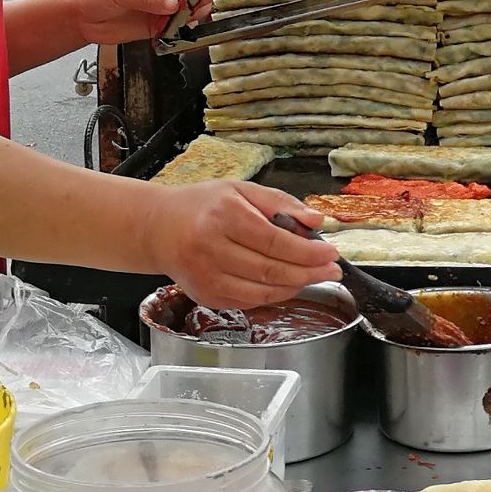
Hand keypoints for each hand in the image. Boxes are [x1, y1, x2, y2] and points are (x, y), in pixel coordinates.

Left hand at [62, 0, 209, 43]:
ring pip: (189, 7)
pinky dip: (181, 28)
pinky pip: (177, 25)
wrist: (82, 18)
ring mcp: (161, 5)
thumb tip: (173, 3)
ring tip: (185, 17)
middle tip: (197, 3)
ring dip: (193, 12)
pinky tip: (176, 27)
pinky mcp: (158, 24)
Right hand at [154, 181, 340, 308]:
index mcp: (223, 216)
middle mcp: (212, 249)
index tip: (331, 252)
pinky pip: (250, 301)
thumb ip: (281, 203)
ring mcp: (207, 277)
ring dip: (296, 286)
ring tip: (315, 276)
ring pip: (263, 291)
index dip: (308, 251)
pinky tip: (288, 284)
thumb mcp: (241, 190)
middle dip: (309, 272)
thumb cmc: (202, 206)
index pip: (275, 241)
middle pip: (271, 269)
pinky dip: (274, 295)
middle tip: (331, 269)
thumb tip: (317, 219)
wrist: (159, 229)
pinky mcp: (207, 296)